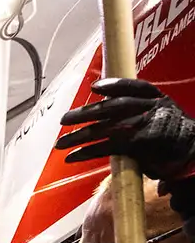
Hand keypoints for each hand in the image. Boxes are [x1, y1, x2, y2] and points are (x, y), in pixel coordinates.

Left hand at [57, 78, 194, 182]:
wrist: (193, 157)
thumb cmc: (173, 140)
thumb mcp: (161, 117)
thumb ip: (140, 112)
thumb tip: (108, 113)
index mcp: (158, 99)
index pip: (135, 87)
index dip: (114, 85)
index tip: (94, 87)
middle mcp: (152, 108)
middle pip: (113, 106)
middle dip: (86, 113)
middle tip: (64, 120)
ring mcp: (145, 125)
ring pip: (106, 127)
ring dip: (79, 136)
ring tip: (60, 144)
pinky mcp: (139, 145)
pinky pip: (108, 147)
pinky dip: (88, 152)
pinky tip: (73, 157)